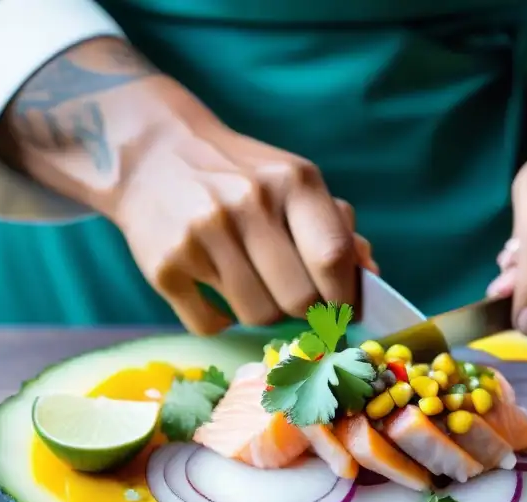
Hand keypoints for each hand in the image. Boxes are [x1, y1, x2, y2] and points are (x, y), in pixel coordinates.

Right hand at [114, 115, 376, 334]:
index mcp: (292, 181)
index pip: (333, 259)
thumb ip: (337, 229)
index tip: (341, 308)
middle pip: (299, 300)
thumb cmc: (242, 176)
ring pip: (257, 317)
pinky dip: (219, 320)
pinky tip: (215, 291)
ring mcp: (202, 235)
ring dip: (261, 313)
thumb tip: (371, 277)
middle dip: (303, 309)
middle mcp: (247, 204)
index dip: (344, 297)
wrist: (155, 151)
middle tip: (290, 296)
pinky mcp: (165, 265)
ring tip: (251, 286)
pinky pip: (210, 324)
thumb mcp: (294, 184)